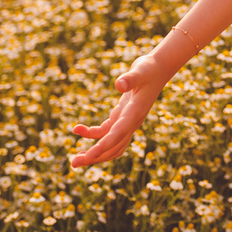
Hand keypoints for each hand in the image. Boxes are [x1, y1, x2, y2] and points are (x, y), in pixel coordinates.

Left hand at [69, 54, 166, 168]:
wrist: (158, 68)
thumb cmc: (149, 68)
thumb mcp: (140, 70)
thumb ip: (130, 78)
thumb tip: (119, 85)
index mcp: (135, 113)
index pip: (118, 134)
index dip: (103, 146)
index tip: (88, 157)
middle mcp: (132, 121)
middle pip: (114, 147)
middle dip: (95, 157)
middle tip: (74, 163)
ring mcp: (126, 121)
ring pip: (110, 145)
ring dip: (94, 153)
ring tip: (74, 159)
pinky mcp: (121, 116)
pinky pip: (105, 132)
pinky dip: (91, 134)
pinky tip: (77, 129)